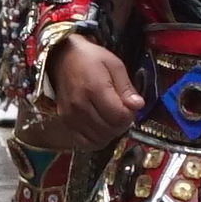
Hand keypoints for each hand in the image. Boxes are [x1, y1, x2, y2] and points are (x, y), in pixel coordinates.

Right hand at [31, 30, 134, 152]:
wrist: (62, 58)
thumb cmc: (90, 59)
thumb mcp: (114, 65)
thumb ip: (126, 87)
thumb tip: (138, 105)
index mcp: (94, 89)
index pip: (119, 116)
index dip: (130, 114)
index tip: (130, 105)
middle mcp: (80, 106)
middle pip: (110, 129)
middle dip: (122, 124)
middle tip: (122, 111)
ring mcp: (71, 116)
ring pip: (99, 138)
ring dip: (111, 133)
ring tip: (111, 119)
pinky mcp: (65, 123)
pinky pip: (84, 143)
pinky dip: (97, 140)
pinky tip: (101, 129)